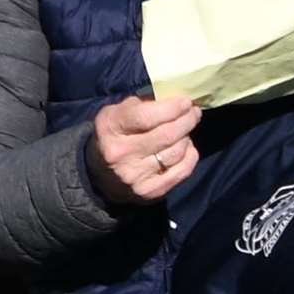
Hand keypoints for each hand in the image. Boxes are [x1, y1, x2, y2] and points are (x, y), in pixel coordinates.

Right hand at [85, 94, 201, 203]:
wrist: (100, 174)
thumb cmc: (117, 135)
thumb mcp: (119, 112)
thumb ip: (144, 104)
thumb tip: (178, 102)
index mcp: (111, 128)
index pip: (145, 117)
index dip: (171, 108)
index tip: (186, 102)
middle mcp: (120, 153)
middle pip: (166, 135)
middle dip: (187, 120)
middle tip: (193, 112)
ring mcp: (134, 175)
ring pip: (176, 152)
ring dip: (187, 138)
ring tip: (185, 131)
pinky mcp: (148, 191)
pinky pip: (182, 171)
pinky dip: (190, 156)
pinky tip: (187, 148)